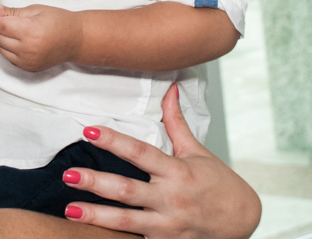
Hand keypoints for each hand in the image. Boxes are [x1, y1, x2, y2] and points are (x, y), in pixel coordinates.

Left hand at [0, 2, 82, 71]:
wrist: (76, 39)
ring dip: (4, 39)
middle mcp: (27, 48)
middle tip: (11, 20)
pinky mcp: (29, 68)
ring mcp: (28, 60)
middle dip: (1, 27)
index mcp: (29, 30)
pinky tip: (21, 42)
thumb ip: (13, 12)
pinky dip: (10, 50)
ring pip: (2, 49)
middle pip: (0, 37)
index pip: (0, 25)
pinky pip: (10, 59)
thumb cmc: (59, 21)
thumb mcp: (36, 10)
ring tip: (18, 32)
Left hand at [62, 84, 261, 238]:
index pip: (141, 153)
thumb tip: (171, 88)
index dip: (115, 141)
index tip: (90, 130)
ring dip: (97, 216)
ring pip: (127, 220)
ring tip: (70, 209)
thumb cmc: (218, 184)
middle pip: (128, 190)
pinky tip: (89, 233)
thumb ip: (177, 122)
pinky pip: (137, 238)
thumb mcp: (198, 152)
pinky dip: (116, 236)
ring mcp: (167, 225)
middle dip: (96, 182)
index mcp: (177, 172)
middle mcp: (171, 199)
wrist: (242, 223)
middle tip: (68, 175)